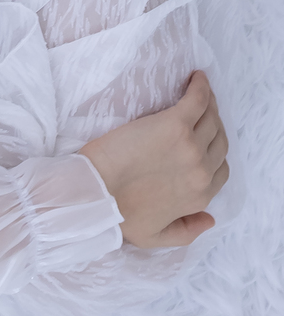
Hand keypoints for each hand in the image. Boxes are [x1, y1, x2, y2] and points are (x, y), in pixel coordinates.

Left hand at [81, 71, 229, 248]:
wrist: (96, 191)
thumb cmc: (118, 214)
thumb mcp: (155, 237)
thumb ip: (187, 231)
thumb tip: (210, 219)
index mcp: (199, 198)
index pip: (220, 170)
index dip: (214, 153)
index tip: (202, 140)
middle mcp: (201, 172)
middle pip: (219, 141)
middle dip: (214, 126)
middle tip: (201, 112)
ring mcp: (190, 146)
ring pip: (211, 119)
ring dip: (209, 104)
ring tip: (199, 92)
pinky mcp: (174, 124)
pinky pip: (197, 100)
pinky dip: (200, 87)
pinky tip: (197, 78)